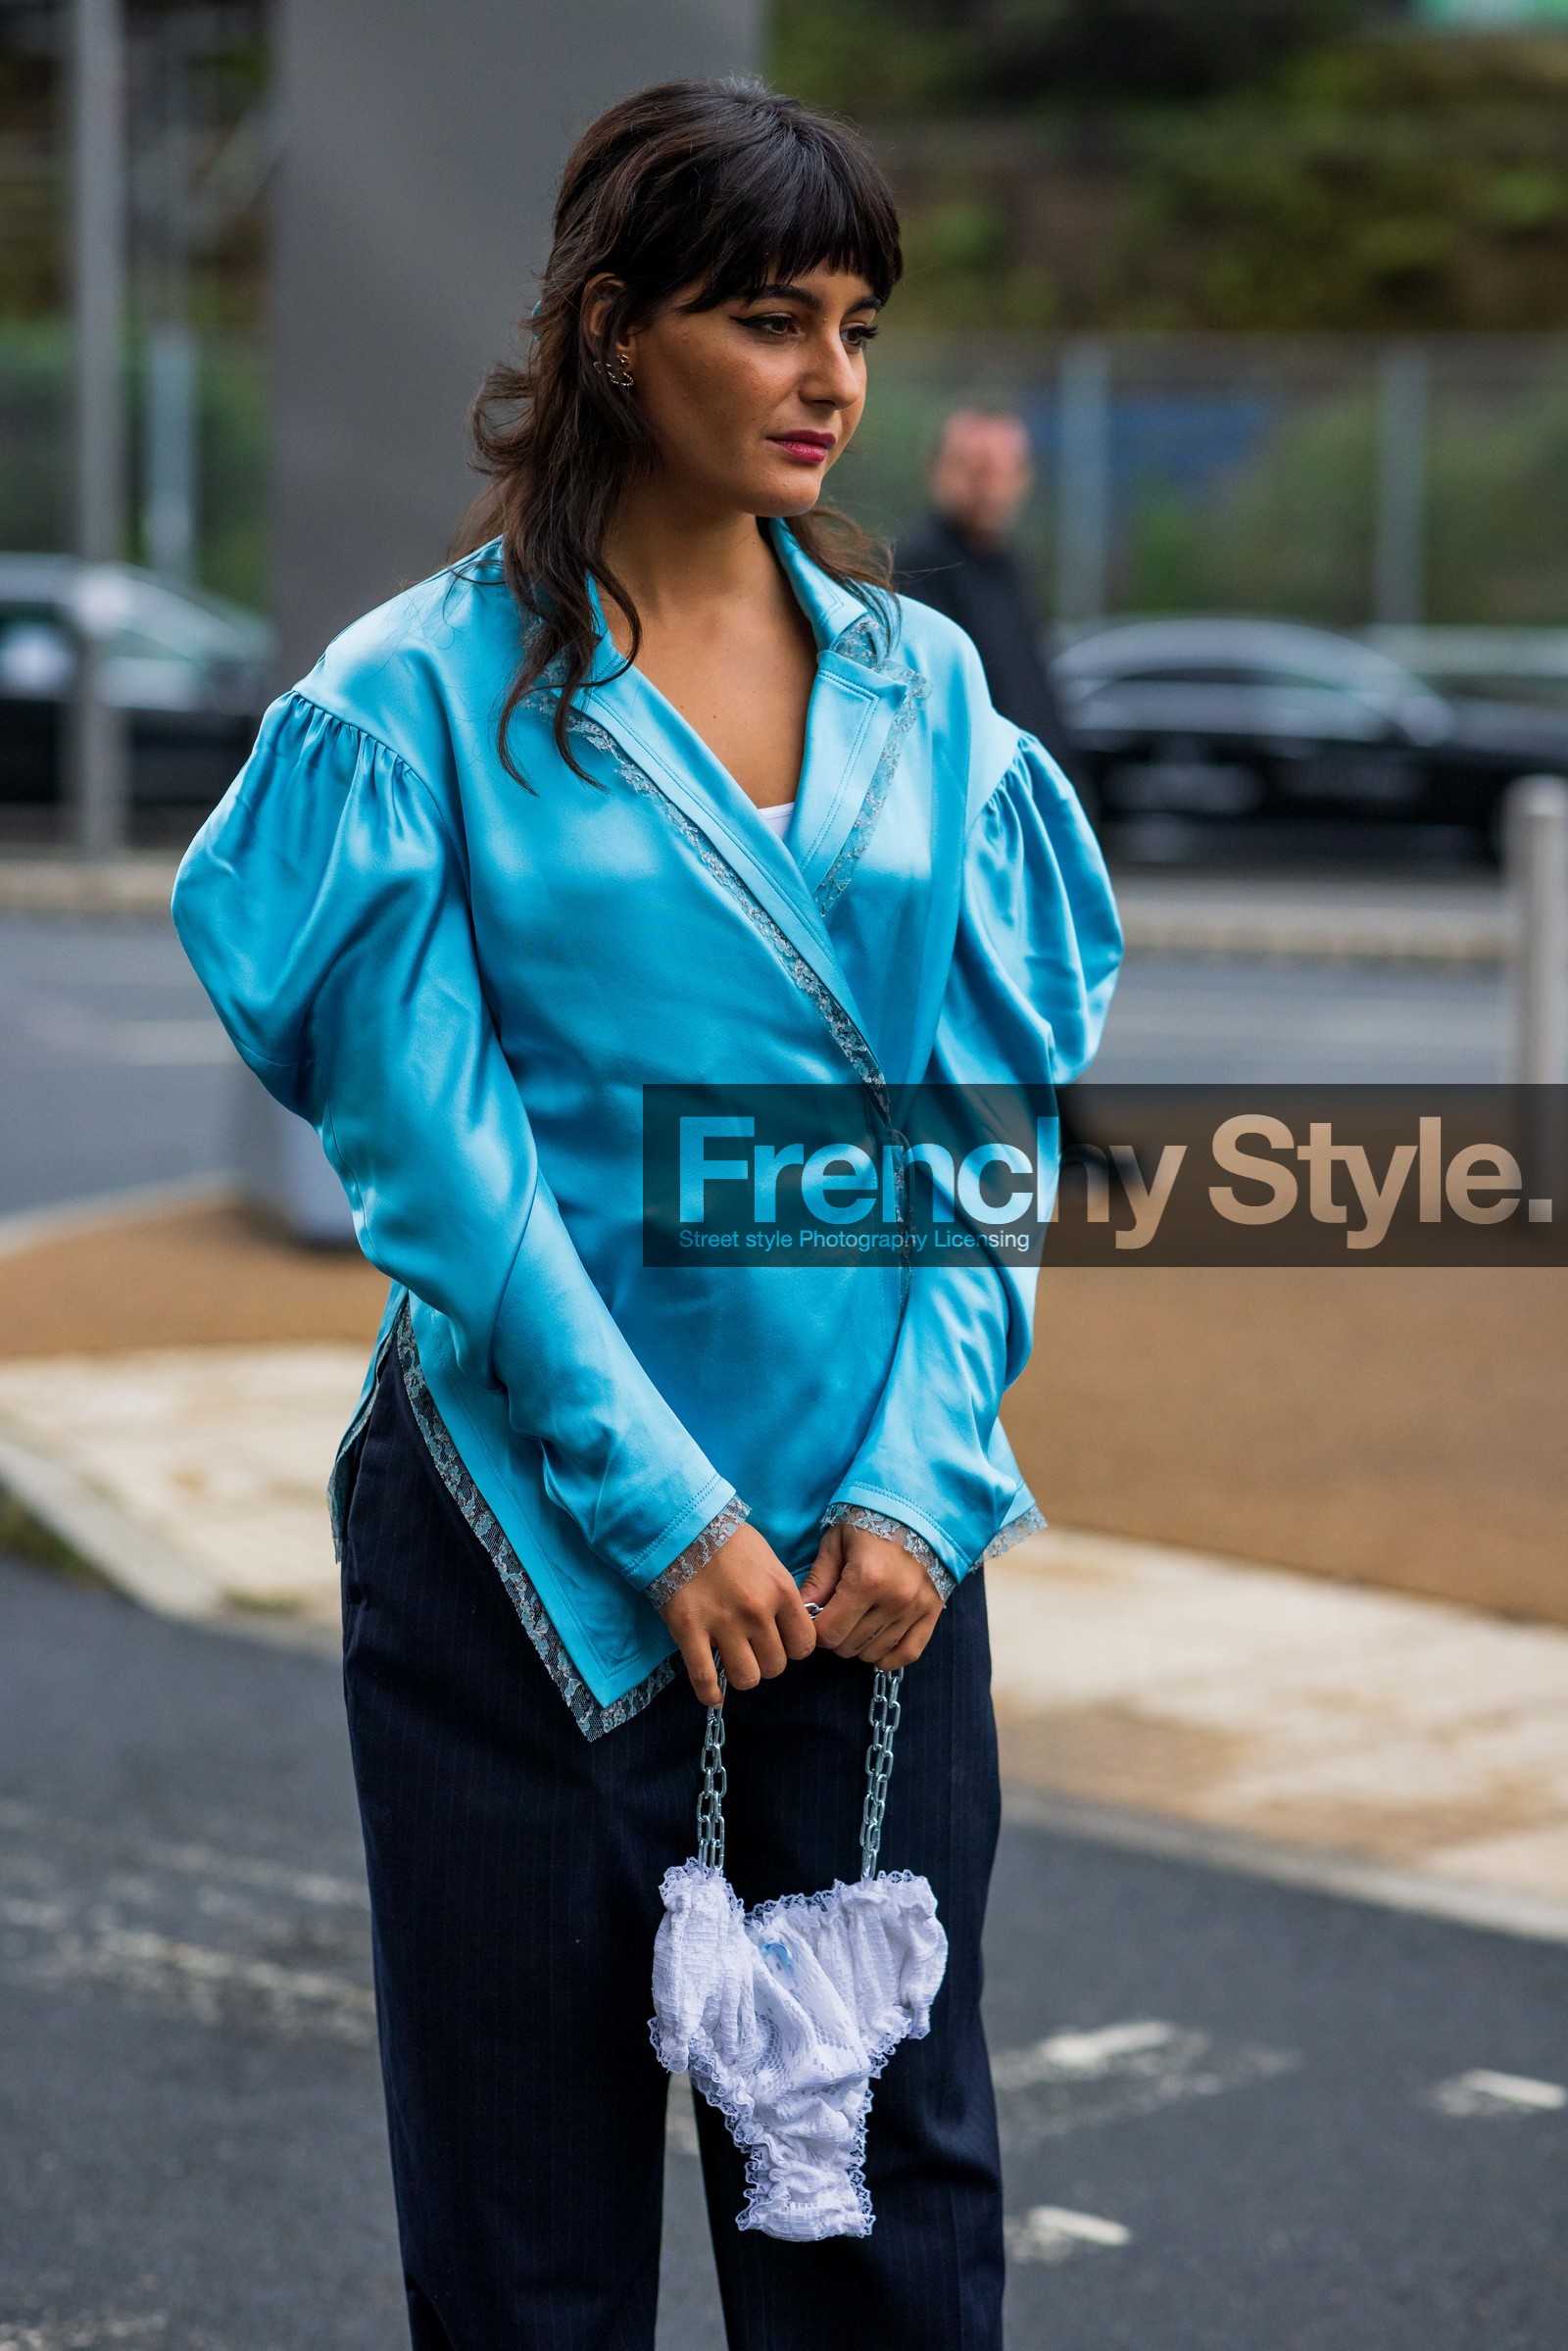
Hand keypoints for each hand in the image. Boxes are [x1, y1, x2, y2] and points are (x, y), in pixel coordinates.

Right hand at [657, 1524, 815, 1706]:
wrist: (682, 1525)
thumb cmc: (728, 1539)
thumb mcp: (769, 1560)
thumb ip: (781, 1594)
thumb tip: (787, 1626)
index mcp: (781, 1591)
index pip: (804, 1645)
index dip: (793, 1648)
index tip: (781, 1641)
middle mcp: (757, 1612)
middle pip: (776, 1666)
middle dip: (766, 1661)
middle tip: (753, 1649)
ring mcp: (723, 1624)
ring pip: (747, 1678)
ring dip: (741, 1674)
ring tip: (733, 1661)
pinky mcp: (689, 1632)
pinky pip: (705, 1678)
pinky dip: (710, 1693)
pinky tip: (713, 1695)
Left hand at [800, 1517, 944, 1670]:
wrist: (919, 1510)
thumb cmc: (870, 1521)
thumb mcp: (837, 1542)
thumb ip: (819, 1580)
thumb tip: (800, 1613)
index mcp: (866, 1579)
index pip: (828, 1632)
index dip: (815, 1629)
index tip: (816, 1615)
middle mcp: (894, 1599)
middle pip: (848, 1646)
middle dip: (835, 1636)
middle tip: (836, 1614)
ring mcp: (916, 1609)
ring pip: (873, 1653)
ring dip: (858, 1644)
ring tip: (857, 1620)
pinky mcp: (932, 1613)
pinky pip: (907, 1654)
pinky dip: (887, 1655)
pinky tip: (875, 1640)